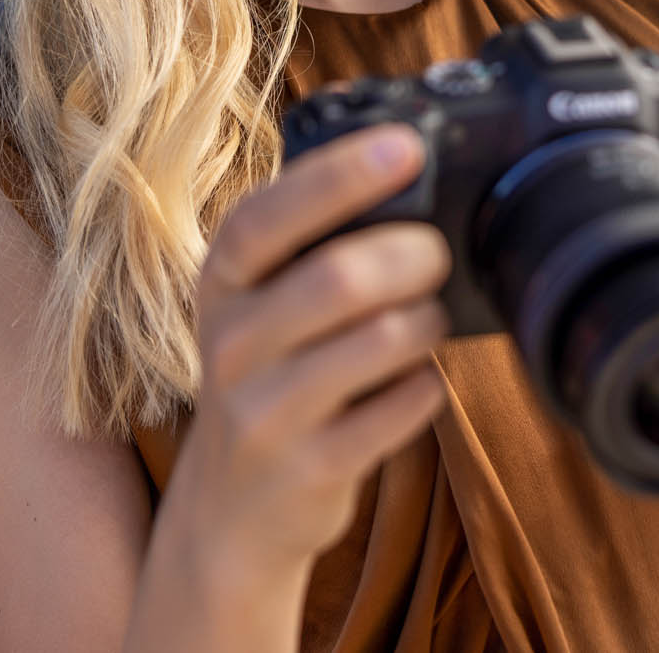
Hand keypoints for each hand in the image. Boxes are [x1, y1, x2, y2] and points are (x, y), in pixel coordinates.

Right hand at [168, 121, 451, 575]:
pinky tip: (413, 383)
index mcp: (221, 283)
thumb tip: (407, 163)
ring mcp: (265, 412)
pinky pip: (403, 407)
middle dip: (412, 254)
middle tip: (438, 254)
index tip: (407, 146)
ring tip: (426, 321)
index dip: (338, 176)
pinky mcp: (310, 469)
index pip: (266, 217)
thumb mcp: (260, 305)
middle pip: (338, 278)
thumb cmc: (271, 373)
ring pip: (381, 341)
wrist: (233, 512)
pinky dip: (427, 386)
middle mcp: (230, 344)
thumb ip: (309, 244)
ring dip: (427, 322)